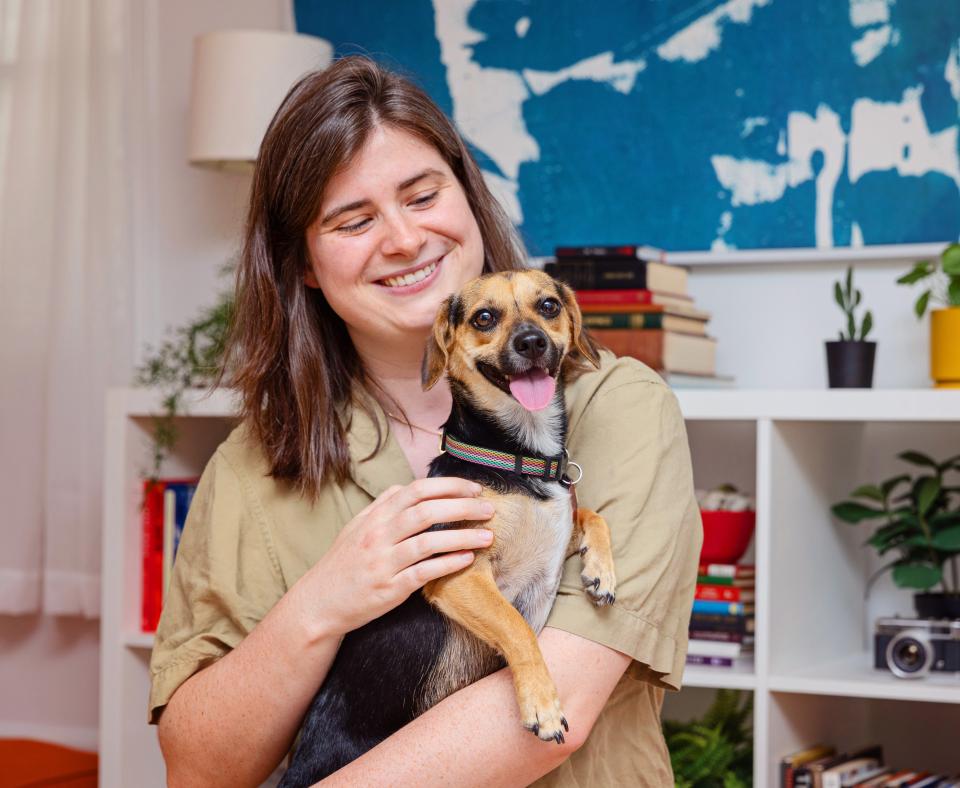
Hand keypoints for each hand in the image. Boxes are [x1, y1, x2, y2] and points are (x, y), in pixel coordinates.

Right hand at [298, 477, 494, 637]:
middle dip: (462, 507)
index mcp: (374, 517)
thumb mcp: (356, 527)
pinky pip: (424, 572)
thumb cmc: (342, 563)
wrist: (319, 602)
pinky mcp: (390, 589)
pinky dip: (448, 564)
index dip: (449, 486)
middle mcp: (378, 535)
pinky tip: (467, 559)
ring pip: (429, 542)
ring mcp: (384, 562)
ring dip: (462, 536)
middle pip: (426, 512)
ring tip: (487, 536)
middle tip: (489, 508)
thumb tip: (407, 487)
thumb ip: (382, 505)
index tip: (474, 488)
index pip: (416, 491)